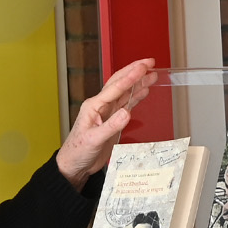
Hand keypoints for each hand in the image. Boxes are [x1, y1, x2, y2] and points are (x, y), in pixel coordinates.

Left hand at [57, 58, 158, 189]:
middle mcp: (101, 106)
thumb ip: (111, 126)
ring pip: (125, 93)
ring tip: (153, 73)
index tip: (143, 67)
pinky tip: (145, 91)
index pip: (115, 88)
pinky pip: (127, 104)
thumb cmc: (78, 151)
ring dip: (139, 83)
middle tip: (150, 62)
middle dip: (135, 71)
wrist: (75, 165)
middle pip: (120, 83)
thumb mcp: (94, 140)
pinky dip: (136, 96)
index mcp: (94, 106)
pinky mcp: (113, 121)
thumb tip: (127, 112)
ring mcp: (107, 113)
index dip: (130, 77)